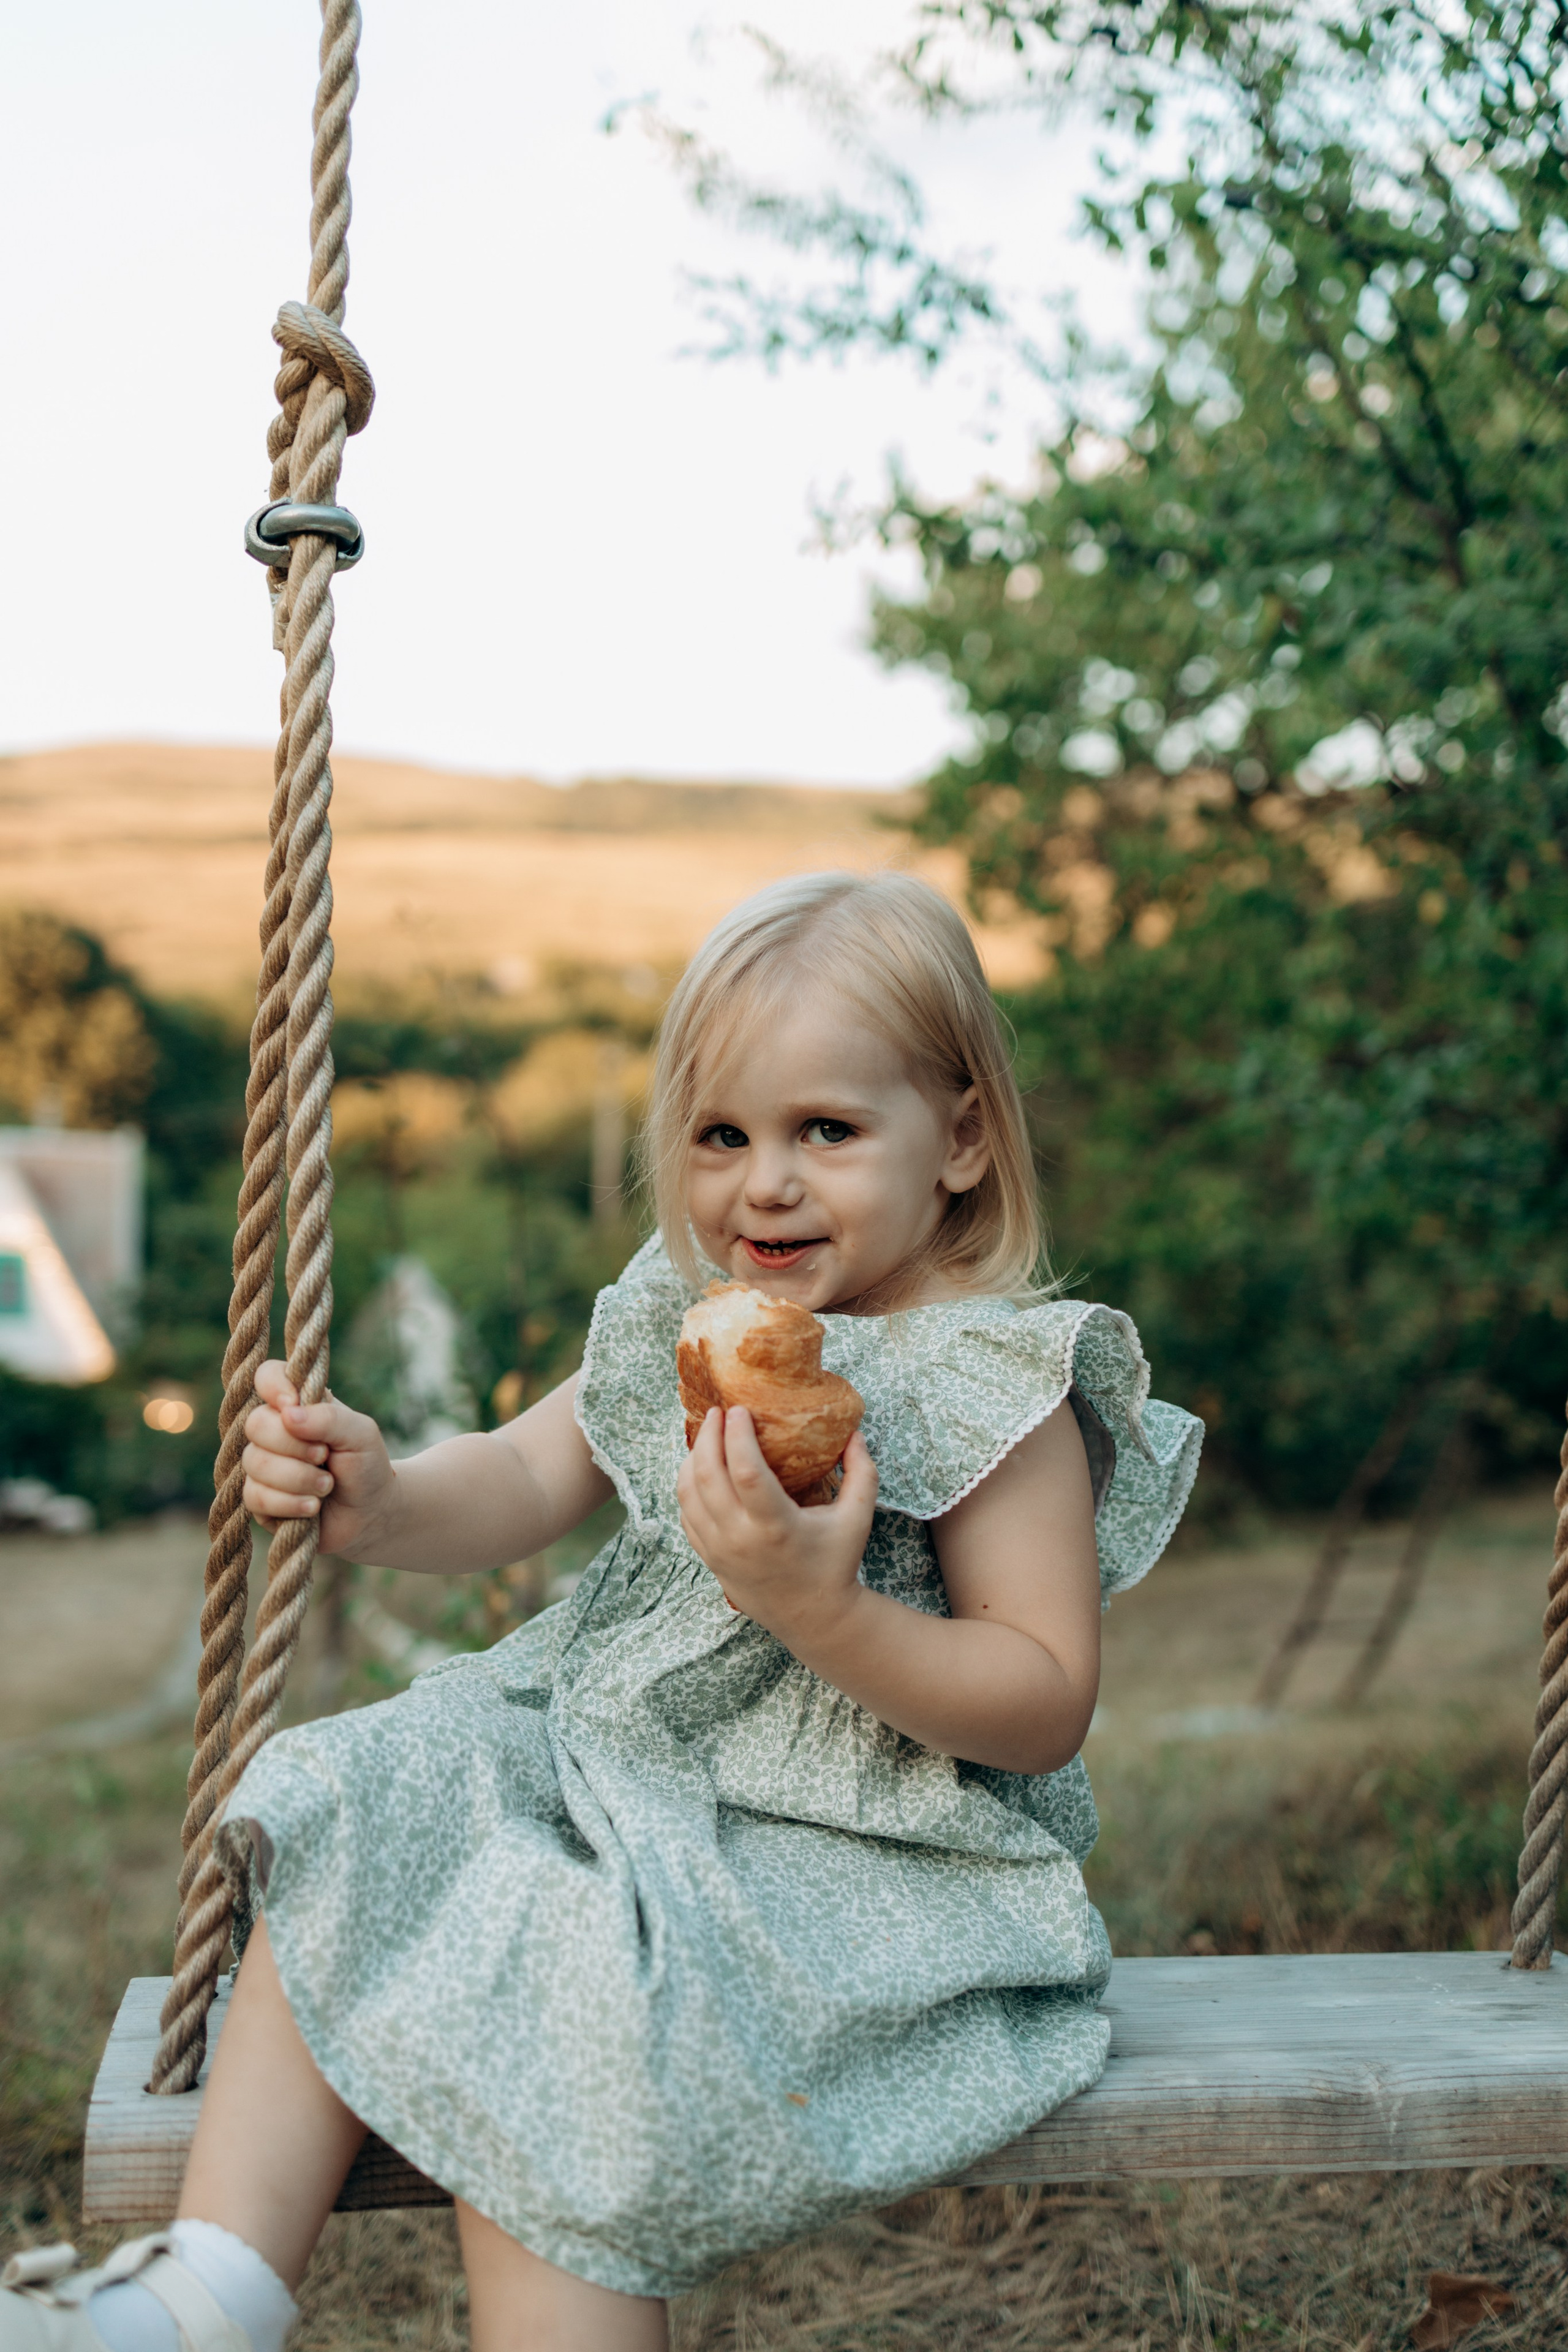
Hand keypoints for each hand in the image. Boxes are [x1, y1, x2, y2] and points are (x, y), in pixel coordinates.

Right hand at [242, 1360, 397, 1553]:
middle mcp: (274, 1431)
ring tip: (327, 1485)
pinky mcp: (259, 1499)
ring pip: (256, 1463)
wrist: (372, 1513)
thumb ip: (330, 1419)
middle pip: (256, 1424)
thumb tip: (288, 1413)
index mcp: (298, 1404)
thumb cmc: (366, 1465)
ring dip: (298, 1478)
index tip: (293, 1403)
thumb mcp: (361, 1434)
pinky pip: (255, 1497)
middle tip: (324, 1456)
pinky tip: (312, 1507)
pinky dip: (289, 1503)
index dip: (273, 1386)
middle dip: (294, 1445)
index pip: (266, 1376)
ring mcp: (263, 1465)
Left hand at [676, 1406, 878, 1649]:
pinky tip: (700, 1468)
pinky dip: (687, 1486)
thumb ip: (862, 1473)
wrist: (814, 1618)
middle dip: (707, 1436)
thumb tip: (854, 1433)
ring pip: (687, 1493)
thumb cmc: (836, 1563)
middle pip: (707, 1475)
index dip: (736, 1435)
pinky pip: (686, 1514)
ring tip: (707, 1435)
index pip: (745, 1471)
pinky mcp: (709, 1558)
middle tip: (717, 1412)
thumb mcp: (857, 1519)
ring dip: (692, 1458)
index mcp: (775, 1526)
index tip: (738, 1410)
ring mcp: (719, 1550)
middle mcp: (740, 1538)